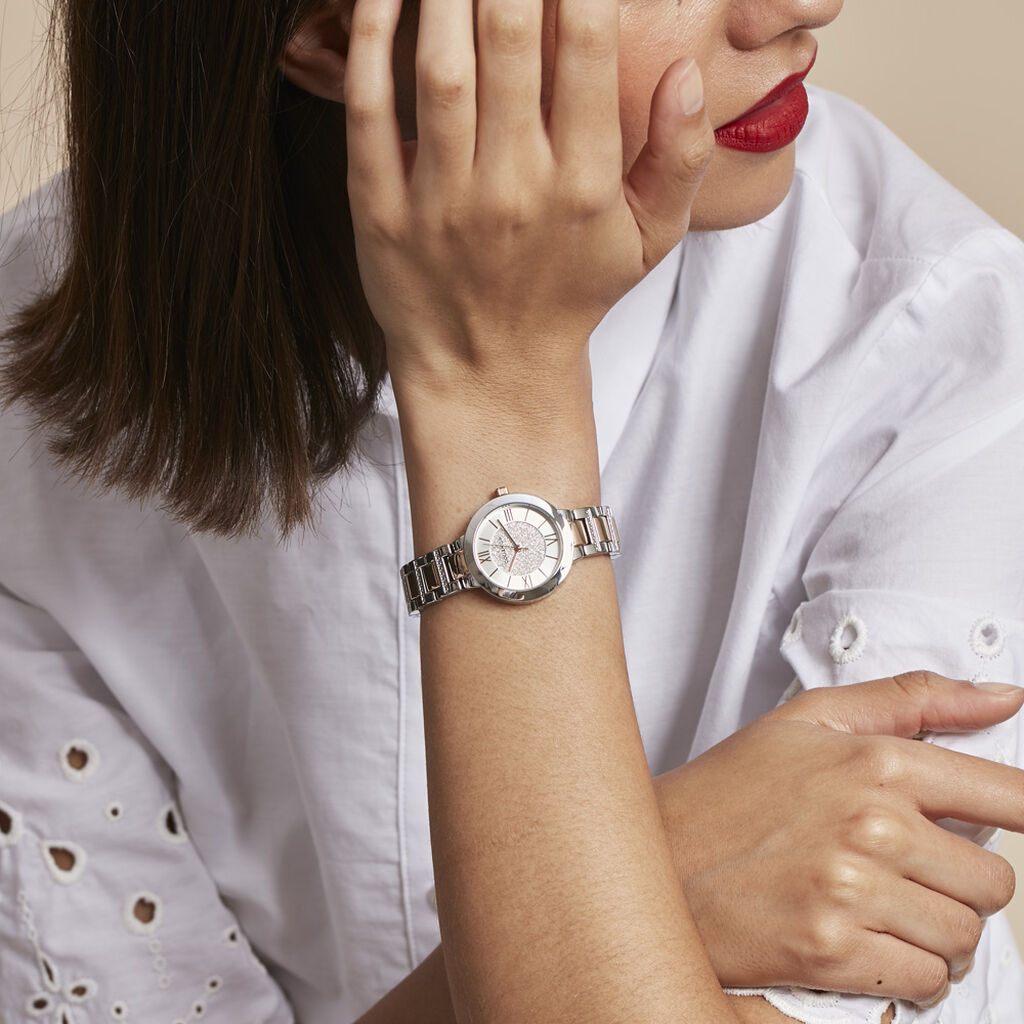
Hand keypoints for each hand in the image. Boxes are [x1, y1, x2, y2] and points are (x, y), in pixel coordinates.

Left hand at [343, 0, 713, 408]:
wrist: (490, 372)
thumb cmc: (568, 297)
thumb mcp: (648, 243)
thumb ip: (681, 159)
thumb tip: (686, 74)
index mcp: (583, 185)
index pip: (587, 47)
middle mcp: (514, 187)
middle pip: (510, 37)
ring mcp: (442, 202)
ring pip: (441, 66)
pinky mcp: (382, 214)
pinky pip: (369, 114)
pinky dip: (370, 43)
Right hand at [653, 671, 1023, 1005]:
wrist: (656, 856)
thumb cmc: (728, 792)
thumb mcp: (808, 722)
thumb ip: (910, 701)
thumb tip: (1004, 698)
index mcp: (874, 761)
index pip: (1005, 794)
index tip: (1021, 822)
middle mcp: (871, 824)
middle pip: (993, 881)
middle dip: (960, 882)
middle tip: (910, 871)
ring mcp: (852, 890)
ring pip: (963, 935)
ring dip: (936, 930)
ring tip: (884, 906)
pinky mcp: (832, 950)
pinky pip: (926, 980)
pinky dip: (909, 971)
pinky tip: (868, 940)